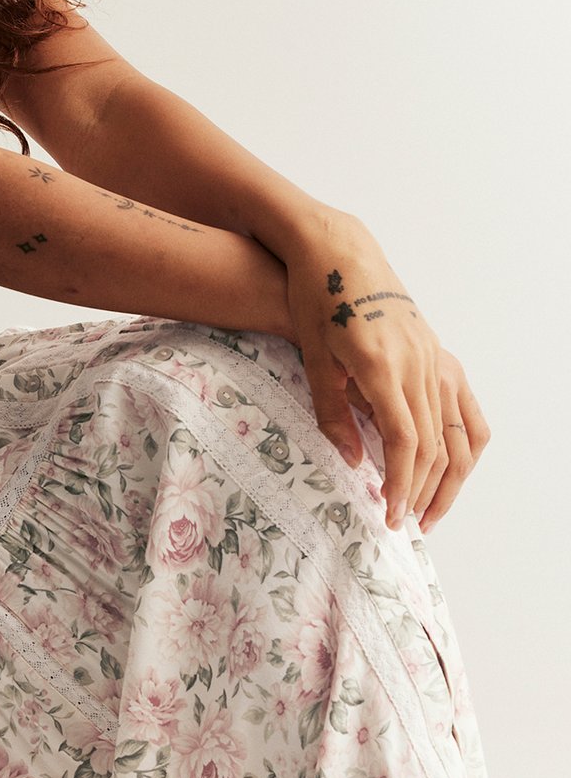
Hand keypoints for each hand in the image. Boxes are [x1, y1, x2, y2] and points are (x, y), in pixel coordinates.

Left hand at [279, 211, 488, 530]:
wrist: (339, 251)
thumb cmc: (316, 300)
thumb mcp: (313, 359)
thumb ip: (332, 414)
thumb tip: (355, 463)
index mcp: (384, 366)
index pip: (405, 442)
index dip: (400, 484)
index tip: (390, 515)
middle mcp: (418, 363)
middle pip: (435, 444)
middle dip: (424, 492)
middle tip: (407, 526)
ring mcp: (434, 357)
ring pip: (455, 431)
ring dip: (447, 478)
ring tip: (429, 510)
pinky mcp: (438, 353)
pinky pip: (464, 408)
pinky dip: (462, 444)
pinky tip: (452, 469)